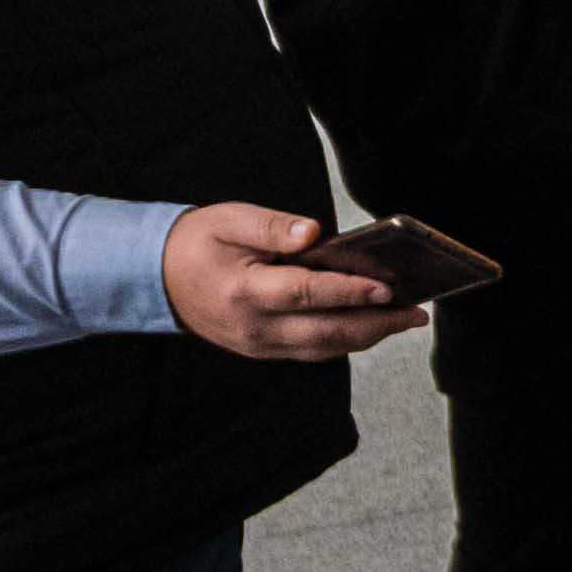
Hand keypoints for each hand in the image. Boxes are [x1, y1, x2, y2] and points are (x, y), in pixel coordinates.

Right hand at [164, 205, 421, 359]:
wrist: (156, 279)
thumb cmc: (197, 243)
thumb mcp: (229, 220)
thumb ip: (272, 226)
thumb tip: (314, 233)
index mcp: (244, 291)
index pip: (304, 293)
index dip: (348, 291)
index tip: (386, 287)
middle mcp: (254, 326)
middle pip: (325, 331)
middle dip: (376, 323)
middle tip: (416, 312)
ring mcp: (259, 344)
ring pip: (323, 347)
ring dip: (368, 336)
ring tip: (405, 319)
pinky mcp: (263, 350)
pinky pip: (311, 351)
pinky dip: (345, 340)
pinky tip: (371, 326)